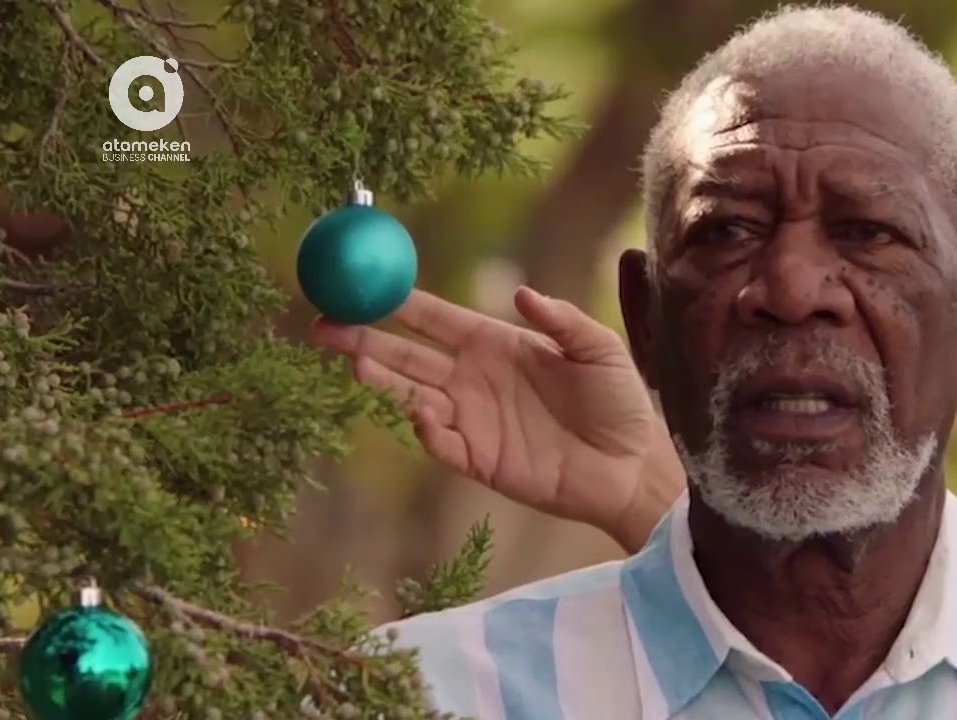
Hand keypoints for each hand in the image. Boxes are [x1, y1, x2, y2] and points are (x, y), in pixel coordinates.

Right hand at [310, 287, 683, 552]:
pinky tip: (424, 415)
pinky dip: (428, 431)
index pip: (434, 319)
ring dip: (383, 381)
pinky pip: (442, 444)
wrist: (631, 465)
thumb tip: (520, 293)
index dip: (397, 303)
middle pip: (406, 356)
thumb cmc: (619, 401)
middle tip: (324, 326)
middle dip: (364, 339)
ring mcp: (472, 420)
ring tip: (356, 362)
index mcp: (495, 344)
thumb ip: (560, 320)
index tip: (359, 286)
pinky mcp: (480, 460)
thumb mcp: (598, 348)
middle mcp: (473, 379)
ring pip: (412, 396)